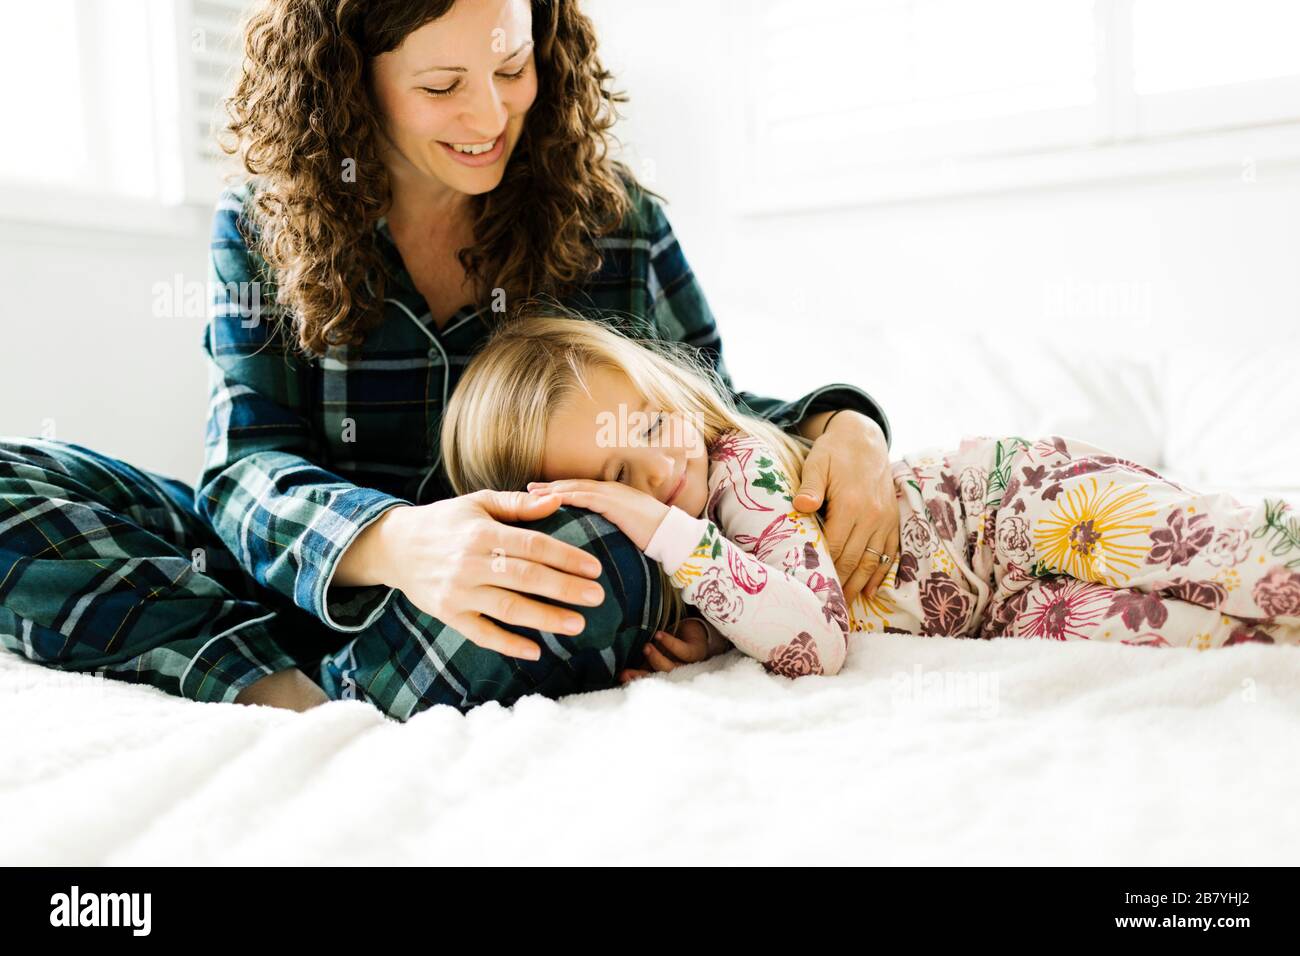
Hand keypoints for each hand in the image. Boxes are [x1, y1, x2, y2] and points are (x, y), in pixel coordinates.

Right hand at [333, 490, 607, 660]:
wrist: (395, 546)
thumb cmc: (446, 521)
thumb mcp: (478, 502)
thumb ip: (519, 504)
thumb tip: (558, 500)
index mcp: (481, 532)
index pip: (532, 546)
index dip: (565, 557)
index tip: (594, 568)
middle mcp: (470, 563)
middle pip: (525, 578)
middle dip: (564, 589)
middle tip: (597, 596)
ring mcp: (458, 592)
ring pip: (508, 608)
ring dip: (545, 618)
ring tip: (577, 624)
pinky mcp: (449, 615)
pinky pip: (482, 634)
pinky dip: (509, 644)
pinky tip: (536, 650)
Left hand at [524, 478, 669, 550]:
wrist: (673, 535)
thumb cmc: (654, 537)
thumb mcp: (627, 530)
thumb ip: (611, 529)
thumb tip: (596, 540)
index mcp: (614, 495)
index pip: (581, 489)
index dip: (559, 490)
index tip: (539, 493)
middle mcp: (611, 489)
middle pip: (573, 485)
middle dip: (549, 487)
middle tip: (527, 489)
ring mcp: (612, 494)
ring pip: (574, 488)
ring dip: (551, 490)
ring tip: (531, 494)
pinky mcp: (613, 503)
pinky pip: (584, 497)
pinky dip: (565, 497)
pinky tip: (549, 501)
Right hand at [616, 617, 729, 683]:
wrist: (692, 626)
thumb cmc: (669, 642)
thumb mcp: (654, 650)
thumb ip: (640, 659)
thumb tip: (617, 662)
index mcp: (664, 674)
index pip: (649, 680)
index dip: (635, 679)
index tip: (620, 676)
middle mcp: (676, 672)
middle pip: (659, 678)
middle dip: (642, 676)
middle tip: (626, 671)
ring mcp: (688, 664)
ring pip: (672, 667)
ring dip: (657, 659)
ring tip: (645, 647)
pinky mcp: (697, 651)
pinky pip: (685, 651)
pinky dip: (671, 644)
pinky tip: (659, 636)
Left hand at [791, 411, 899, 607]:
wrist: (864, 437)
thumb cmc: (834, 451)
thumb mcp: (817, 462)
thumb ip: (811, 486)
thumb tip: (801, 506)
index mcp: (852, 504)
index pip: (836, 547)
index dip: (826, 571)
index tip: (815, 592)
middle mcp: (872, 516)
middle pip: (855, 560)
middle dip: (842, 587)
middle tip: (829, 611)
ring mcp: (885, 518)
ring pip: (872, 560)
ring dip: (860, 585)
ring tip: (848, 608)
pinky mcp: (892, 518)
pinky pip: (889, 551)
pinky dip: (881, 573)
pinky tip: (872, 591)